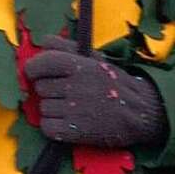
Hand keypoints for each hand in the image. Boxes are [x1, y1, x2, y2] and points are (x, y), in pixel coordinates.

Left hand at [24, 41, 167, 148]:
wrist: (140, 113)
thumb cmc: (116, 84)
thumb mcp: (98, 60)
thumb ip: (69, 48)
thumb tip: (44, 41)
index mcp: (83, 66)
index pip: (42, 62)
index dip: (34, 68)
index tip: (37, 73)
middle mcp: (77, 86)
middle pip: (40, 87)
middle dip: (50, 90)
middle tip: (69, 93)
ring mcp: (74, 110)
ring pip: (42, 108)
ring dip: (54, 109)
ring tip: (74, 108)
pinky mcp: (72, 132)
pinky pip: (46, 126)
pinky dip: (54, 126)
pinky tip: (70, 122)